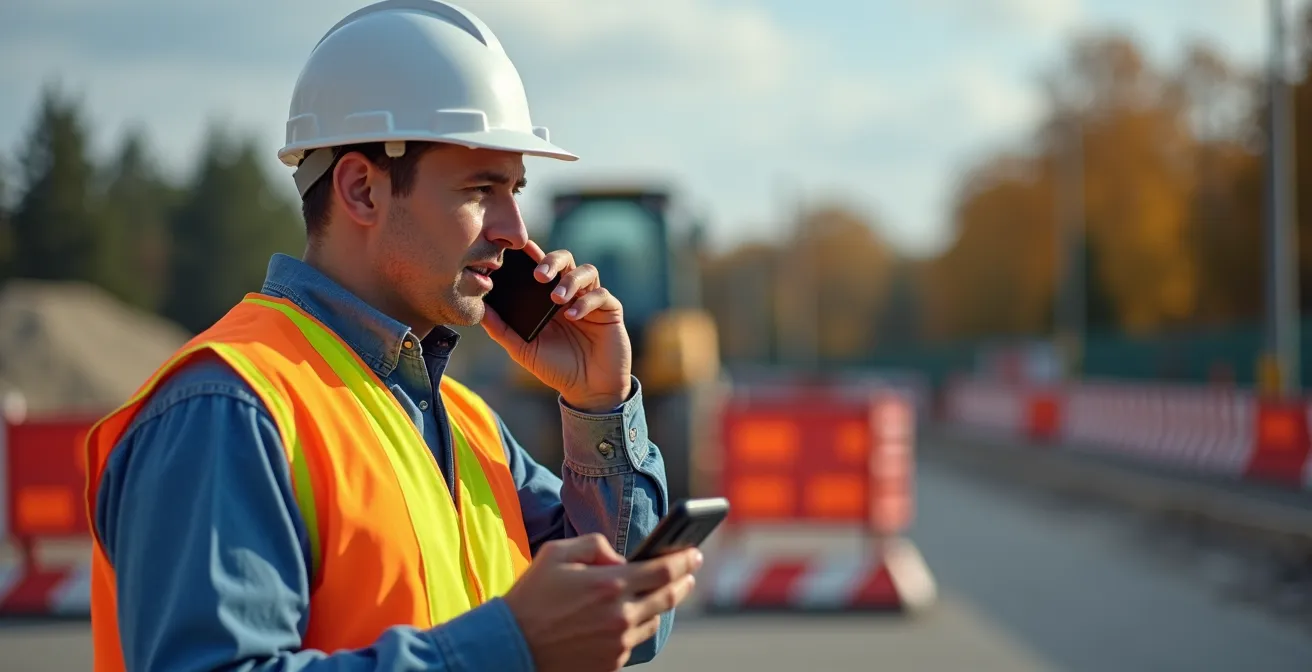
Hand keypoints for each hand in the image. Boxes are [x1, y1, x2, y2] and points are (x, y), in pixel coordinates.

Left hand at [481, 241, 631, 412]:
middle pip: (566, 260)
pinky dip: (586, 302)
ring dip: (570, 280)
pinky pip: (601, 295)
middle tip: (539, 274)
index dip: (533, 255)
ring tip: (557, 298)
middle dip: (553, 261)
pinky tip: (573, 317)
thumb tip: (479, 310)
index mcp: (549, 298)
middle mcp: (572, 294)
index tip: (520, 249)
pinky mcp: (610, 311)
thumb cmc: (556, 368)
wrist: (588, 391)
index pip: (541, 267)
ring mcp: (592, 300)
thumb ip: (501, 329)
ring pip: (587, 271)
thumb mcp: (523, 349)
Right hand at [500, 533, 701, 671]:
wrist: (510, 646)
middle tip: (690, 572)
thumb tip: (621, 559)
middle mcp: (619, 616)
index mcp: (609, 584)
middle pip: (667, 597)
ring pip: (653, 621)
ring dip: (659, 605)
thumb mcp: (556, 553)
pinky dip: (634, 626)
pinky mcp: (610, 663)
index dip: (684, 560)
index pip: (663, 571)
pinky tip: (625, 617)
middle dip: (684, 581)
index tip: (695, 553)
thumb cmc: (532, 596)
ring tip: (658, 593)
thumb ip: (595, 545)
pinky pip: (633, 641)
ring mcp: (617, 643)